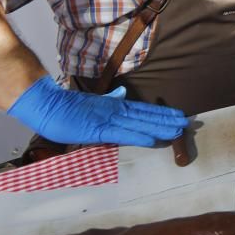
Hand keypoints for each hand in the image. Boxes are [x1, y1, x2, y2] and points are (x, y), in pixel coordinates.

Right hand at [7, 76, 187, 146]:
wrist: (46, 105)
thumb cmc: (68, 107)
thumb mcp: (93, 103)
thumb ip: (109, 100)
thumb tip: (123, 94)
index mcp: (115, 106)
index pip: (143, 110)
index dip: (162, 113)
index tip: (178, 116)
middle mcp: (115, 111)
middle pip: (147, 115)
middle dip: (167, 120)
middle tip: (188, 124)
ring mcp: (108, 119)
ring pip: (140, 123)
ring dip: (160, 127)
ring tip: (178, 130)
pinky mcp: (98, 129)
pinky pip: (122, 134)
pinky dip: (139, 137)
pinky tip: (153, 140)